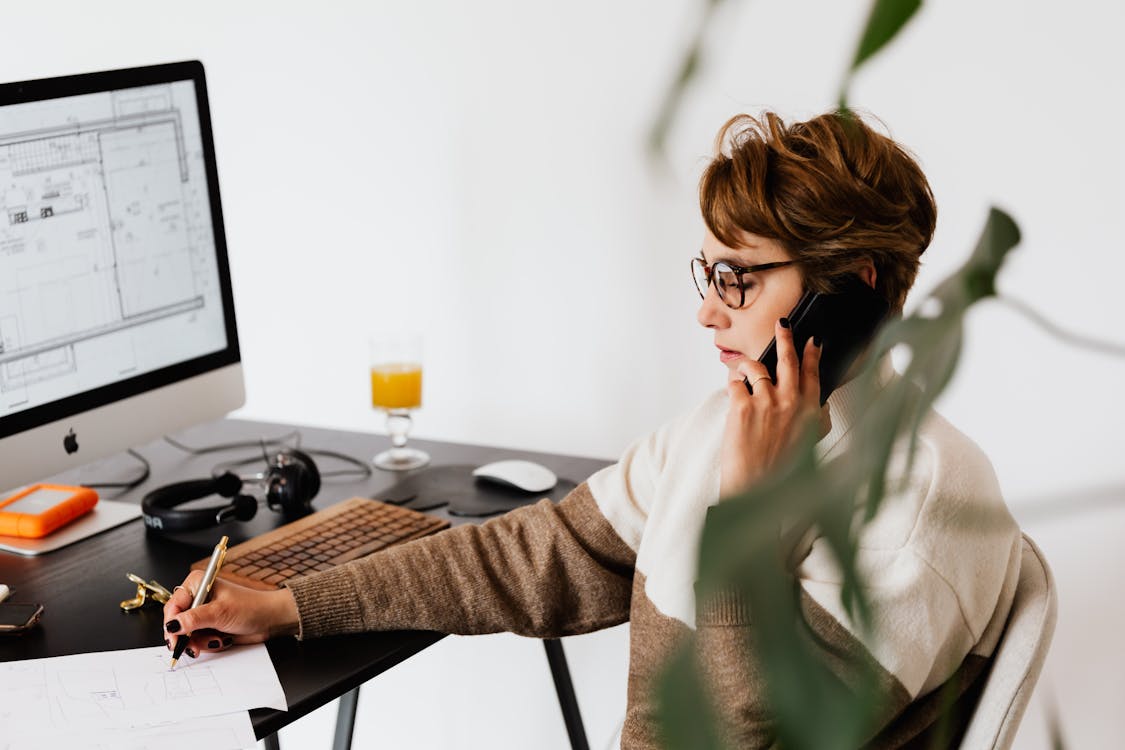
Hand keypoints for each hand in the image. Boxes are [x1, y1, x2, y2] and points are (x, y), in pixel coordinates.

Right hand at [162, 570, 299, 658]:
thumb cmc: (250, 607)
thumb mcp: (220, 612)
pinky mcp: (208, 626)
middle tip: (194, 646)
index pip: (173, 606)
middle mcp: (198, 597)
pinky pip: (198, 641)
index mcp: (198, 584)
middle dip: (187, 636)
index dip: (171, 624)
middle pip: (176, 623)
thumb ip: (194, 619)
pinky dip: (208, 643)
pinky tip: (222, 639)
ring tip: (217, 638)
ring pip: (186, 635)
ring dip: (200, 641)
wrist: (269, 620)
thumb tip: (172, 625)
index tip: (174, 639)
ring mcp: (202, 613)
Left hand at [720, 318, 829, 499]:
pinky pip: (735, 383)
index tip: (812, 340)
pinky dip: (733, 385)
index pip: (812, 373)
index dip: (812, 353)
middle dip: (785, 337)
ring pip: (756, 369)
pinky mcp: (741, 407)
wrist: (757, 490)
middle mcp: (789, 402)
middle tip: (783, 324)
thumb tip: (820, 407)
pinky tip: (734, 393)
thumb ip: (816, 422)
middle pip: (788, 359)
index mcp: (808, 411)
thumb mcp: (810, 446)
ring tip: (744, 372)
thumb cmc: (782, 473)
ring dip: (748, 368)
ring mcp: (765, 402)